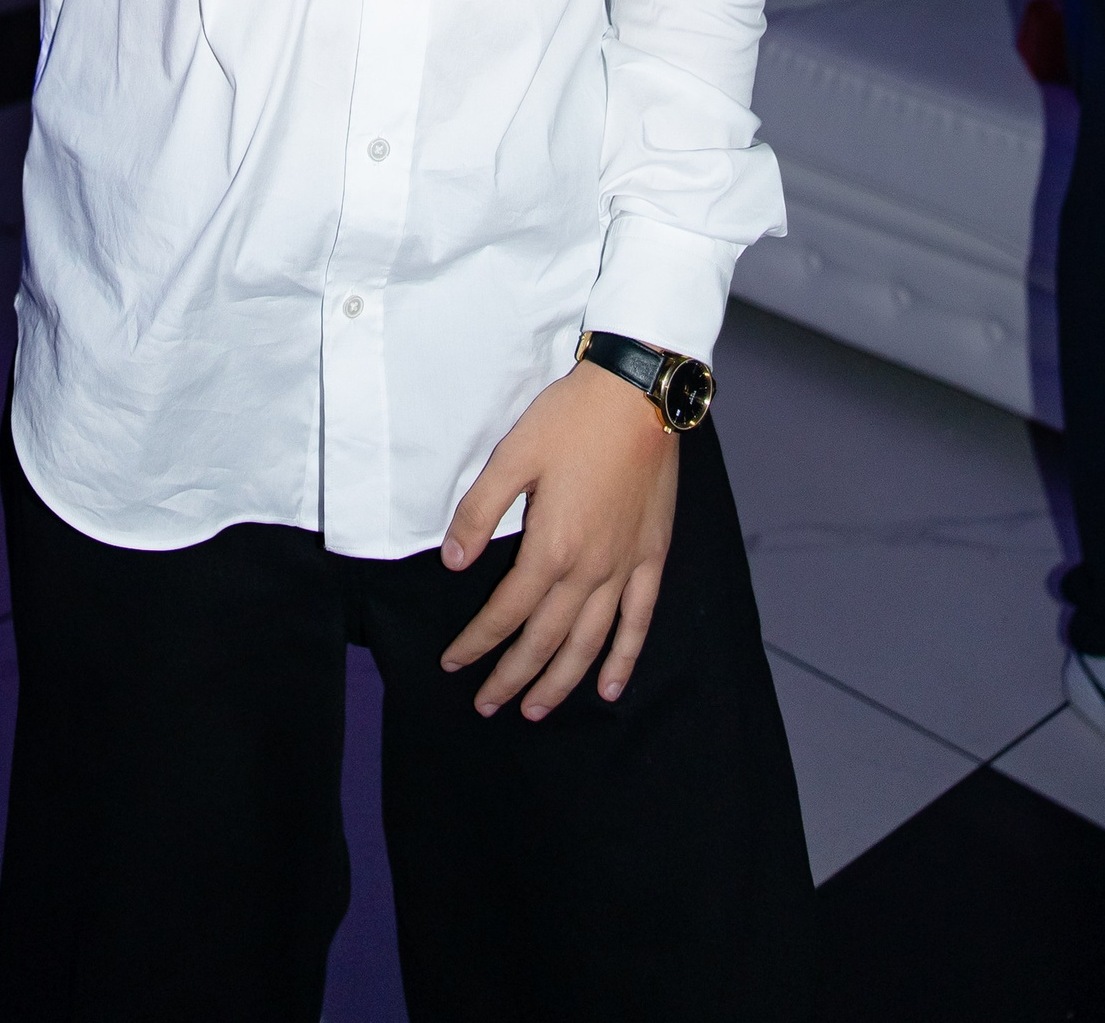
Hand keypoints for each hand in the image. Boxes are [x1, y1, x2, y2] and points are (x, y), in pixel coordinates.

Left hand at [439, 358, 677, 719]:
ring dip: (560, 682)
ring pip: (589, 643)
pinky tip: (610, 687)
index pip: (506, 611)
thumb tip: (453, 563)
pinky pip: (639, 621)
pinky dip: (624, 658)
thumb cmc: (569, 421)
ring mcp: (625, 568)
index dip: (477, 642)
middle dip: (512, 677)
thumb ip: (478, 513)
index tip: (453, 663)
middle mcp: (590, 570)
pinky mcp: (652, 557)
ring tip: (535, 709)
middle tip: (487, 704)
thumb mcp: (511, 457)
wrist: (637, 395)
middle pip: (545, 640)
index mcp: (551, 548)